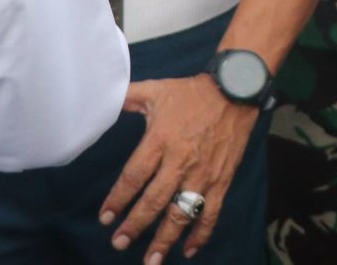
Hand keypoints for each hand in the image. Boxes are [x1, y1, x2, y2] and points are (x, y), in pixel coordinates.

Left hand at [98, 74, 259, 262]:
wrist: (235, 90)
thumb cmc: (191, 92)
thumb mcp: (155, 90)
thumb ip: (127, 97)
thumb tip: (102, 100)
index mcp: (160, 140)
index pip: (134, 177)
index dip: (118, 199)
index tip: (105, 218)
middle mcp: (180, 162)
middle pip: (154, 201)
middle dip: (135, 225)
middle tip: (119, 244)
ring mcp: (202, 174)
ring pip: (181, 213)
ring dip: (165, 239)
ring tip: (150, 260)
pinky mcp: (221, 180)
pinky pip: (211, 213)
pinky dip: (201, 234)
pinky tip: (188, 250)